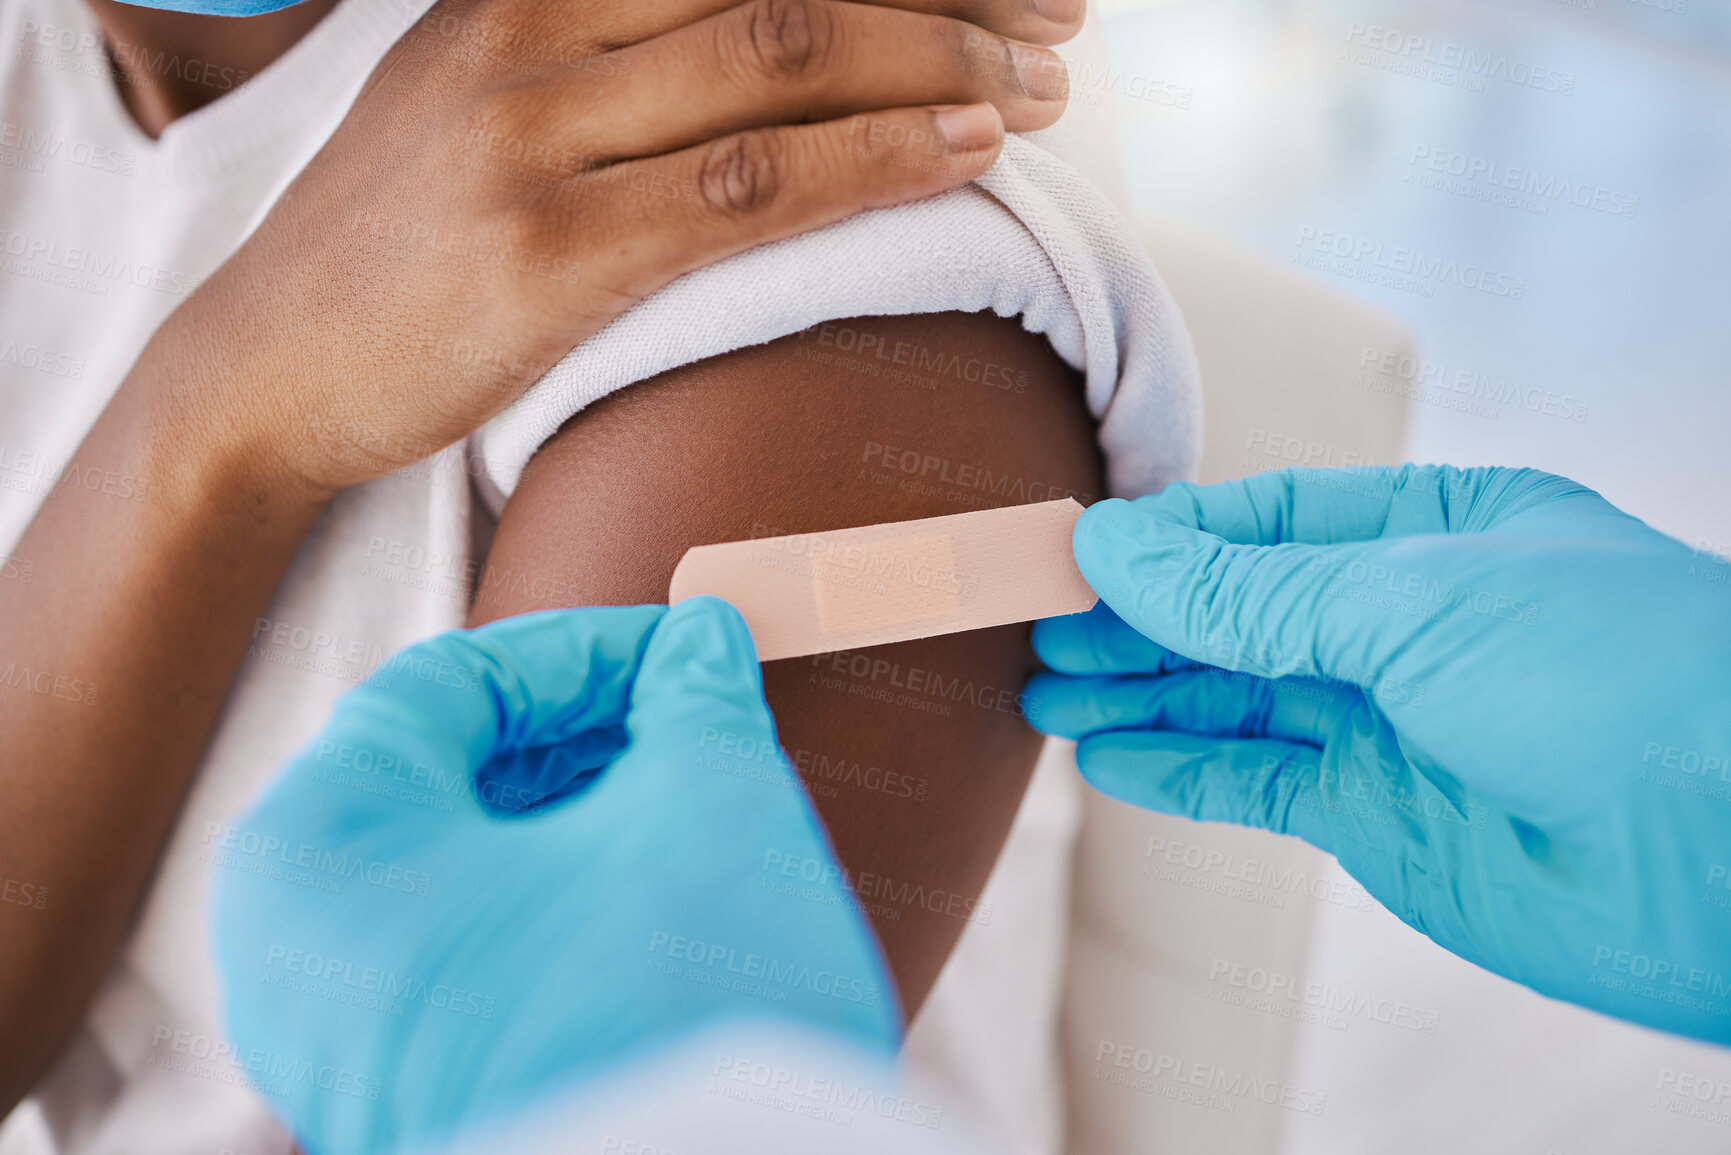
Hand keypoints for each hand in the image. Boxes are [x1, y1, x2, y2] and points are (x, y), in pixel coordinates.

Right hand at [135, 0, 1081, 497]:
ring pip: (780, 60)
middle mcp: (530, 33)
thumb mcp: (482, 99)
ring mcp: (534, 138)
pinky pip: (749, 189)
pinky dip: (872, 162)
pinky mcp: (549, 254)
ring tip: (1042, 90)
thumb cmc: (399, 244)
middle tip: (1063, 13)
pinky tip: (962, 154)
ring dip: (938, 64)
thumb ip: (607, 53)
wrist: (267, 365)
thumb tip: (773, 45)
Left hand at [212, 598, 896, 1154]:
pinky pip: (464, 955)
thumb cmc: (677, 1024)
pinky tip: (648, 891)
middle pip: (437, 777)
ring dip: (573, 817)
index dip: (584, 653)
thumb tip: (701, 648)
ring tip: (681, 804)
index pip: (446, 684)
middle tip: (686, 719)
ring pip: (453, 870)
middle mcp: (296, 954)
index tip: (677, 651)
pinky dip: (551, 902)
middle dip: (581, 735)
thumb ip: (695, 703)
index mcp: (322, 850)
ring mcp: (342, 1043)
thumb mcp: (708, 815)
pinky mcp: (405, 1100)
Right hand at [1026, 466, 1730, 1043]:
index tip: (1073, 551)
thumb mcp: (1415, 602)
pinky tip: (1107, 753)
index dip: (1165, 538)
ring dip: (1137, 693)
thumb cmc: (1614, 679)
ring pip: (1232, 698)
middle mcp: (1409, 620)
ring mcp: (1392, 720)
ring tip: (1041, 689)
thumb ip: (1251, 590)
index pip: (1267, 520)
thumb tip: (1116, 549)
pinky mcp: (1380, 814)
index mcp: (1438, 531)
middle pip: (1236, 610)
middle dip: (1135, 619)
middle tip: (1035, 625)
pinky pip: (1256, 782)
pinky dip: (1177, 770)